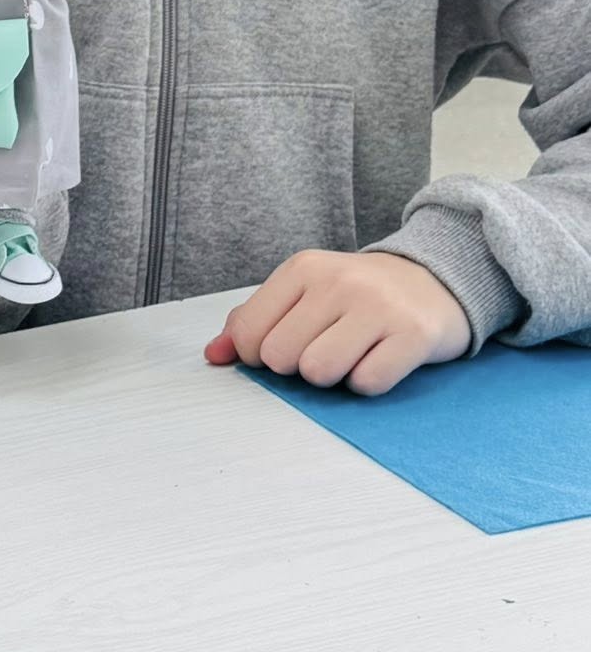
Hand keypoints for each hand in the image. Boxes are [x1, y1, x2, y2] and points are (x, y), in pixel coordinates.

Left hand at [204, 250, 471, 394]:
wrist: (438, 279)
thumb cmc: (357, 295)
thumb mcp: (303, 293)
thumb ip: (252, 321)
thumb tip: (213, 356)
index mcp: (302, 268)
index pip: (249, 333)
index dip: (259, 355)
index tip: (287, 345)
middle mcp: (337, 282)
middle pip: (281, 357)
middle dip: (297, 366)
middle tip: (326, 347)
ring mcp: (378, 306)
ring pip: (319, 372)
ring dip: (332, 377)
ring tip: (351, 354)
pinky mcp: (414, 334)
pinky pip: (367, 383)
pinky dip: (368, 382)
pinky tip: (379, 359)